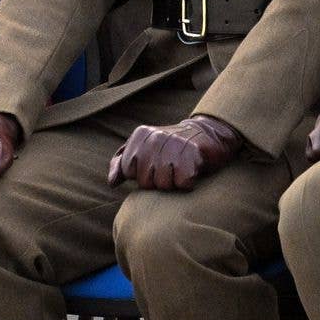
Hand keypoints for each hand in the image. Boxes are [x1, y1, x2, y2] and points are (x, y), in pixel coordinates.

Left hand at [109, 114, 243, 191]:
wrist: (207, 134)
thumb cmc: (170, 148)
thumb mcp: (143, 151)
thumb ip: (122, 164)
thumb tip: (112, 182)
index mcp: (140, 135)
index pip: (128, 171)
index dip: (141, 175)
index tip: (154, 166)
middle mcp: (155, 137)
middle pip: (146, 181)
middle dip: (158, 181)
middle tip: (170, 169)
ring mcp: (174, 143)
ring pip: (164, 184)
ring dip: (174, 183)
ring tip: (180, 169)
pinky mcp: (193, 153)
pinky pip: (183, 183)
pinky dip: (188, 183)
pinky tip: (192, 170)